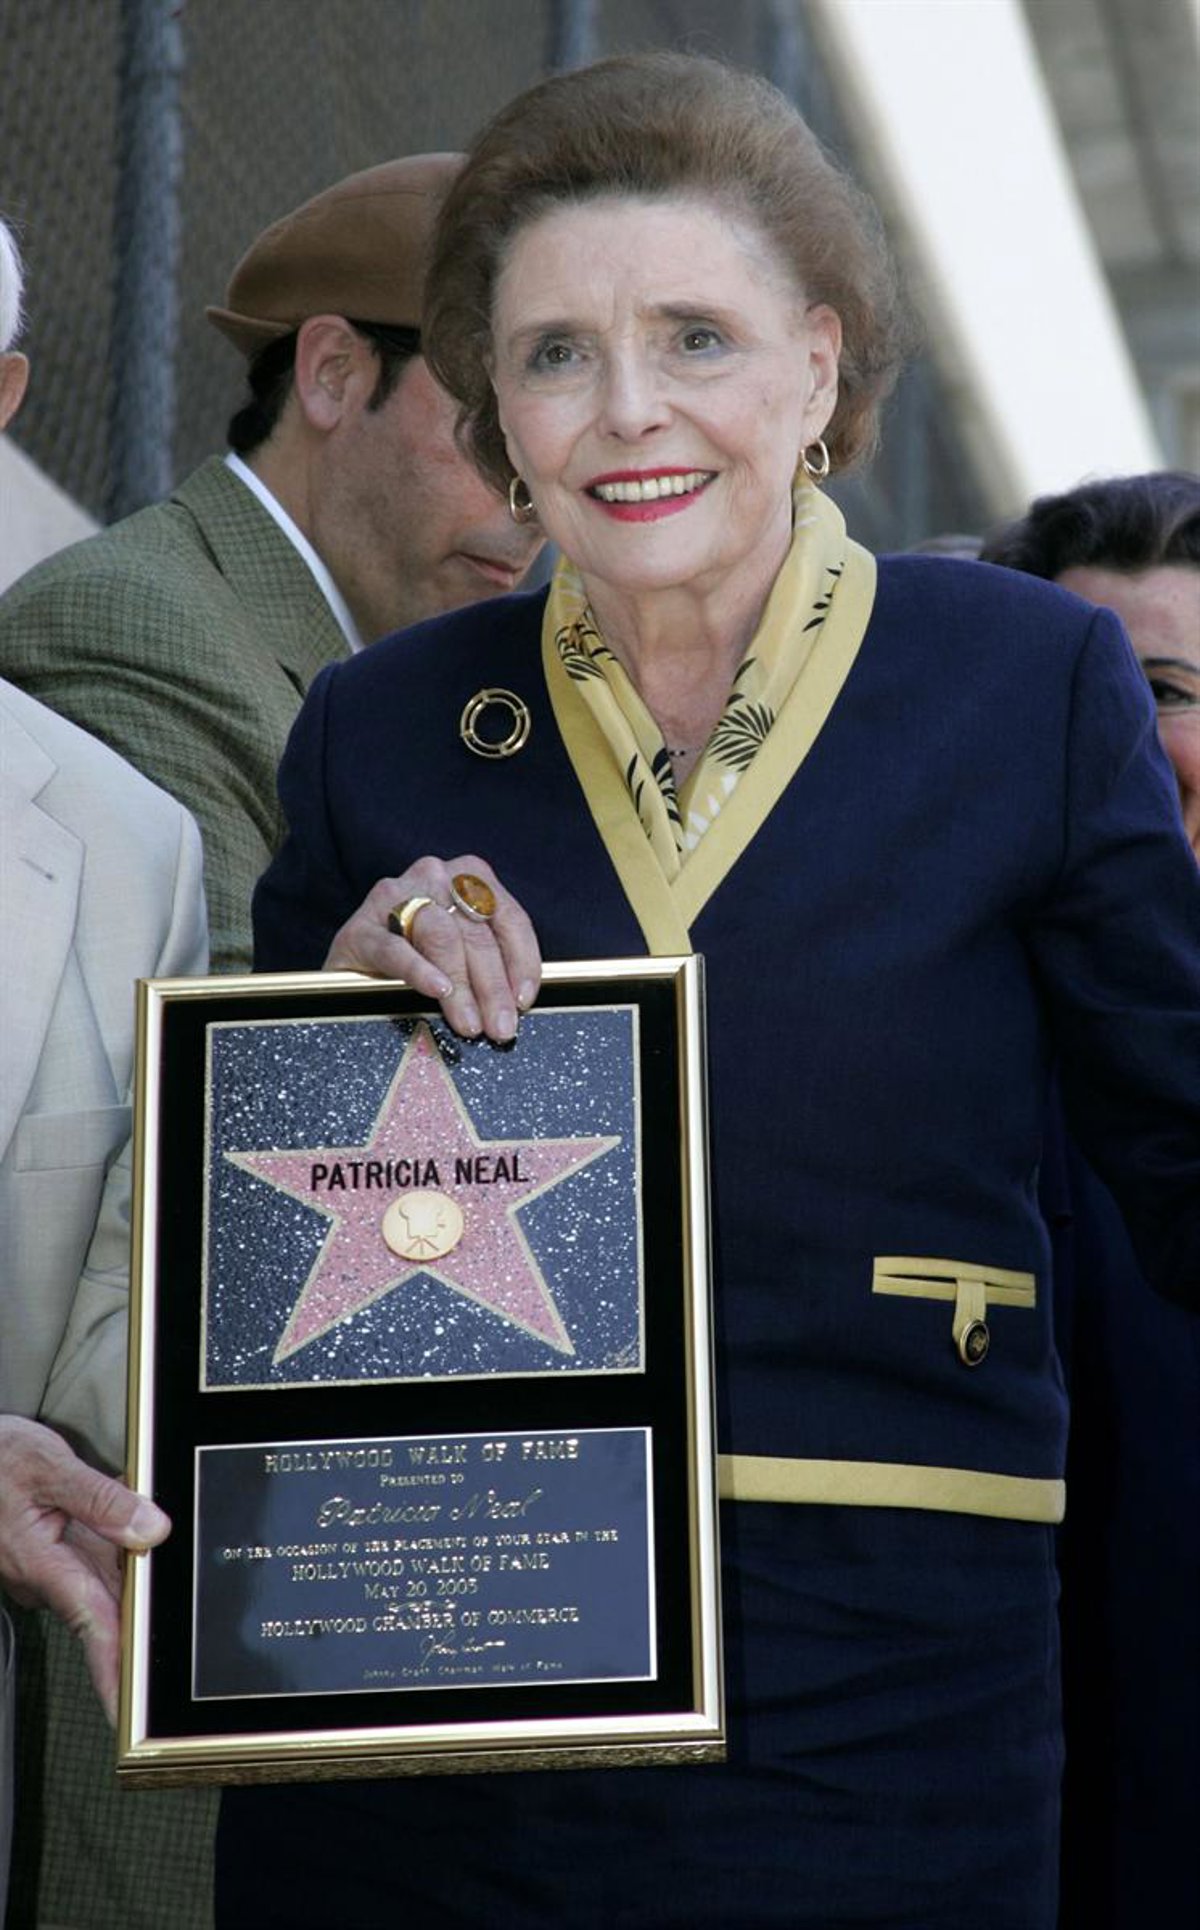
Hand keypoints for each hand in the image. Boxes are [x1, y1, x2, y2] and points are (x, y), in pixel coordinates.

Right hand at [0, 1415, 169, 1723]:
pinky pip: (97, 1559)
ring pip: (107, 1580)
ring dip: (133, 1569)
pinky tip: (134, 1520)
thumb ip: (102, 1500)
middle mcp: (48, 1578)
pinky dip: (119, 1547)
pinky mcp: (54, 1557)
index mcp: (45, 1565)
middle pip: (110, 1607)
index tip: (131, 1713)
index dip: (114, 1672)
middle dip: (142, 1613)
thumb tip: (152, 1529)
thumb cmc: (0, 1461)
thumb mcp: (50, 1466)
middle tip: (180, 1622)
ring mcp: (50, 1570)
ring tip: (157, 1542)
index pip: (92, 1627)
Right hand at [325, 855, 541, 1042]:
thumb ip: (490, 961)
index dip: (522, 961)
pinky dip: (419, 970)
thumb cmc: (419, 959)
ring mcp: (394, 897)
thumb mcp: (462, 950)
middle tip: (500, 1027)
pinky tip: (437, 990)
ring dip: (461, 986)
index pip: (507, 918)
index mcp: (468, 876)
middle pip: (475, 934)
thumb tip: (518, 1003)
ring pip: (441, 937)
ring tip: (469, 1023)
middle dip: (493, 986)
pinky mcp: (360, 928)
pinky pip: (394, 949)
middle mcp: (434, 876)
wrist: (351, 971)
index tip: (524, 999)